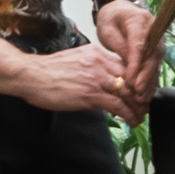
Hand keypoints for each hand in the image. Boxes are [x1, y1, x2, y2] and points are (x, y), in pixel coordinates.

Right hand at [14, 41, 141, 117]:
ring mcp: (96, 78)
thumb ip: (90, 67)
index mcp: (96, 53)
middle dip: (140, 94)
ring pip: (128, 92)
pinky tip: (132, 121)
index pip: (124, 66)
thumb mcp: (74, 60)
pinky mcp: (91, 94)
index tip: (138, 91)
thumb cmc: (46, 71)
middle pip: (130, 78)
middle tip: (144, 105)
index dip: (135, 80)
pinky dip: (129, 114)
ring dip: (138, 107)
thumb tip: (100, 79)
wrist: (30, 75)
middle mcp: (100, 62)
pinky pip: (118, 105)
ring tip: (140, 116)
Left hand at [95, 0, 161, 101]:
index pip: (140, 44)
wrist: (118, 9)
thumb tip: (129, 65)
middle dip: (146, 76)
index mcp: (139, 20)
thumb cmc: (111, 19)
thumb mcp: (108, 30)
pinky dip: (150, 80)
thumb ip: (119, 46)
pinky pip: (154, 65)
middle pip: (153, 55)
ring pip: (156, 62)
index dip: (136, 64)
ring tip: (141, 98)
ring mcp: (157, 39)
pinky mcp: (156, 48)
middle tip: (138, 92)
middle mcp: (154, 29)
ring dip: (149, 81)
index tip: (131, 80)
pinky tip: (145, 94)